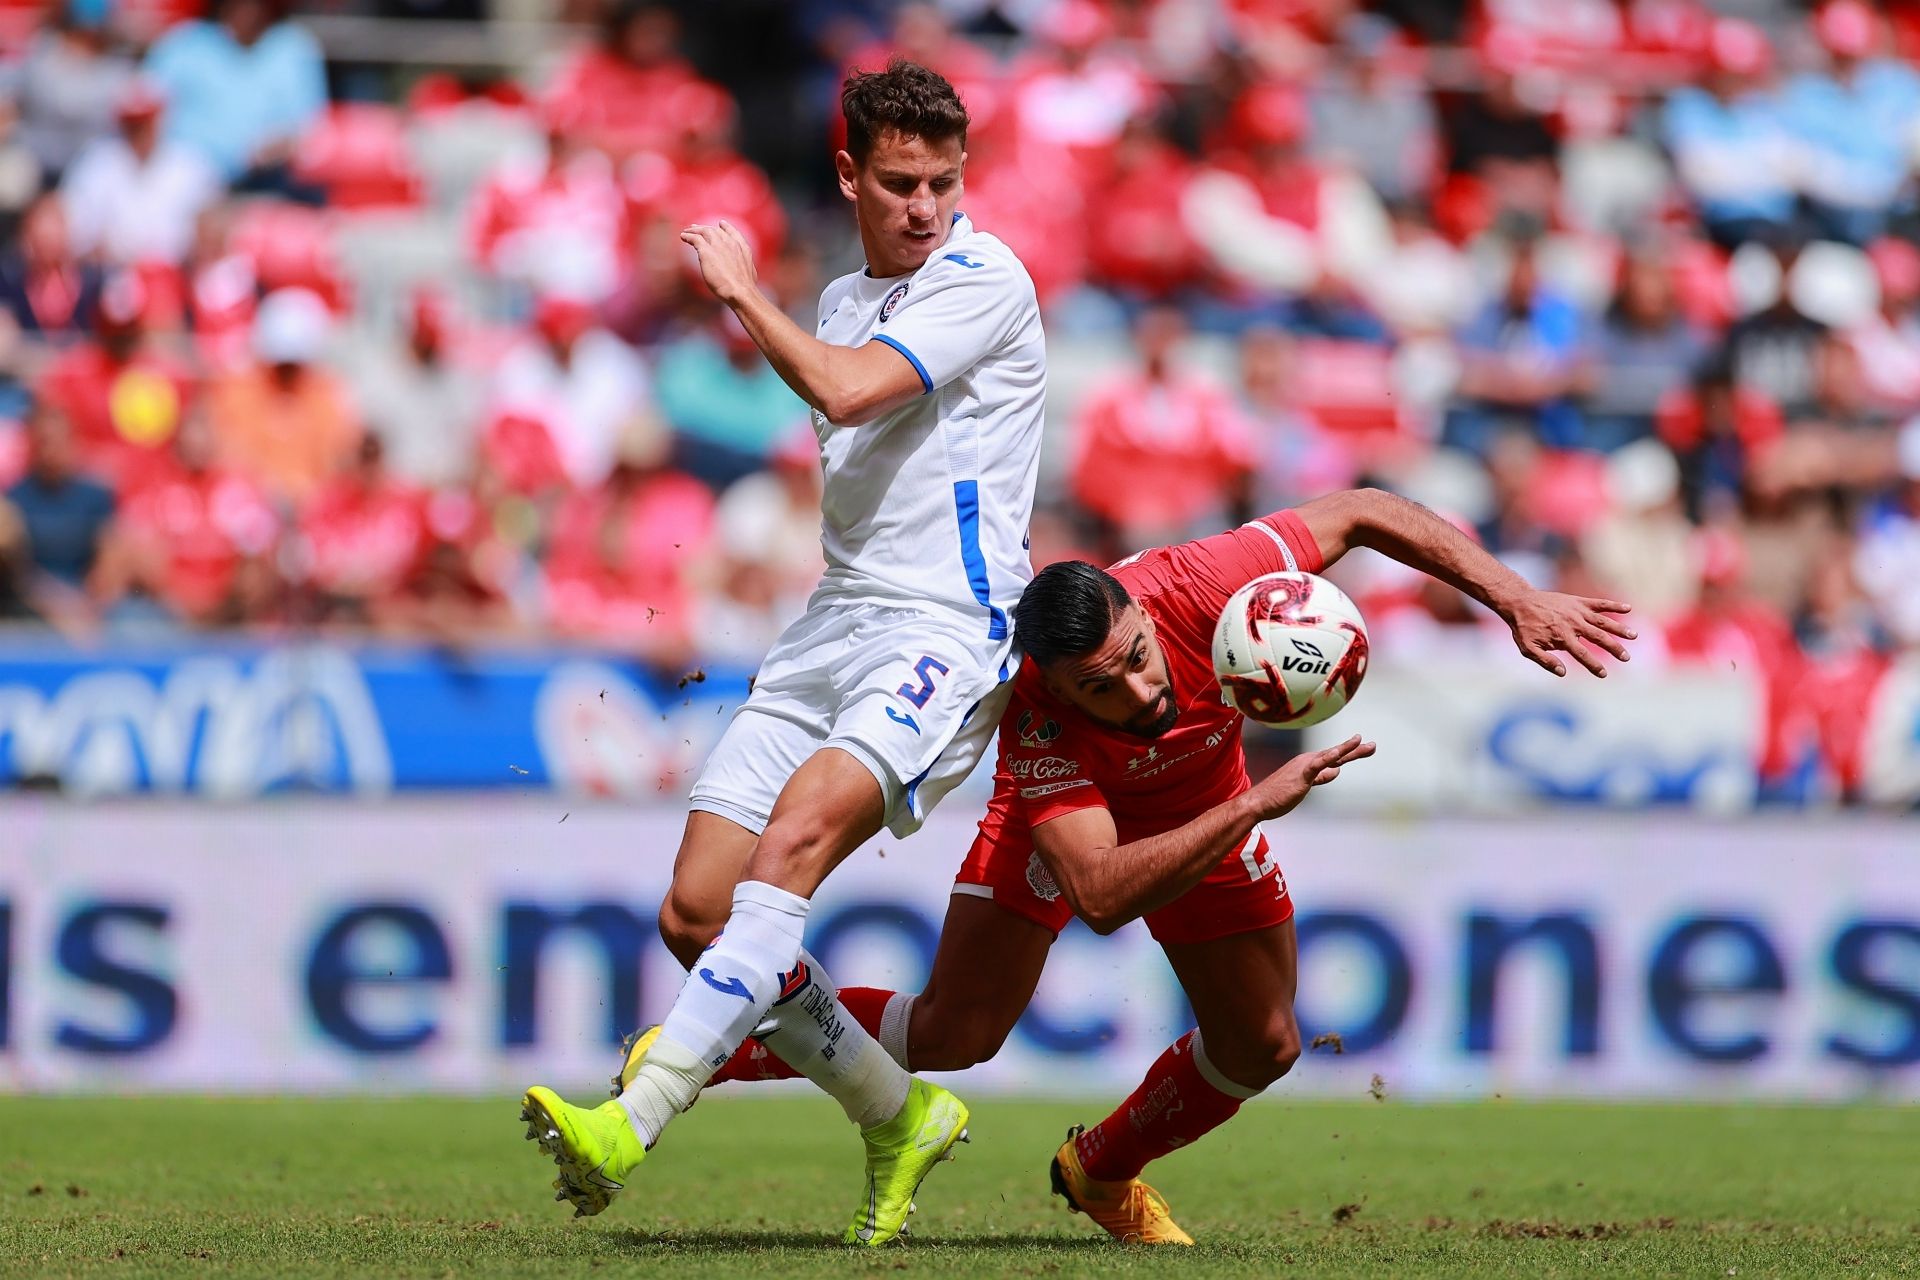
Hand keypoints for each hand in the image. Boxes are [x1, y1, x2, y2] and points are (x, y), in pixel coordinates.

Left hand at [680, 220, 757, 306]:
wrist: (740, 290)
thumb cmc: (745, 287)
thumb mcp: (751, 273)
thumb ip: (743, 266)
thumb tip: (741, 271)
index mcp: (742, 248)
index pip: (733, 233)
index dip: (726, 227)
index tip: (721, 224)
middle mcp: (730, 243)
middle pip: (715, 231)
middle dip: (705, 228)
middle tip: (696, 228)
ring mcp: (718, 246)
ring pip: (704, 231)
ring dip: (694, 230)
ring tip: (687, 232)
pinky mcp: (706, 251)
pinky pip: (695, 239)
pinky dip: (688, 236)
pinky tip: (683, 237)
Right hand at [1245, 735, 1374, 821]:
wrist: (1258, 802)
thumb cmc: (1278, 796)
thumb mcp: (1305, 785)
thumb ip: (1320, 777)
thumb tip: (1337, 771)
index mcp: (1309, 764)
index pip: (1334, 758)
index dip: (1350, 752)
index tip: (1365, 747)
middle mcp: (1308, 761)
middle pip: (1336, 755)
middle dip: (1355, 749)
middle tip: (1373, 745)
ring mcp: (1304, 767)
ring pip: (1330, 756)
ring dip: (1346, 748)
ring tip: (1361, 741)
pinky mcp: (1301, 775)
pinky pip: (1317, 765)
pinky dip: (1328, 757)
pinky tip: (1338, 752)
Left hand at [1505, 590, 1635, 677]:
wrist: (1520, 602)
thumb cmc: (1524, 628)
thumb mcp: (1528, 648)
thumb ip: (1546, 661)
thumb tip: (1563, 673)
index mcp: (1562, 637)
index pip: (1582, 654)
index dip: (1594, 665)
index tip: (1604, 674)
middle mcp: (1573, 624)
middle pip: (1598, 637)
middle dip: (1614, 648)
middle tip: (1626, 658)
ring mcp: (1577, 611)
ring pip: (1603, 620)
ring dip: (1619, 628)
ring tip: (1634, 636)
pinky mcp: (1578, 601)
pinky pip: (1599, 603)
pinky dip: (1614, 605)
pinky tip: (1628, 608)